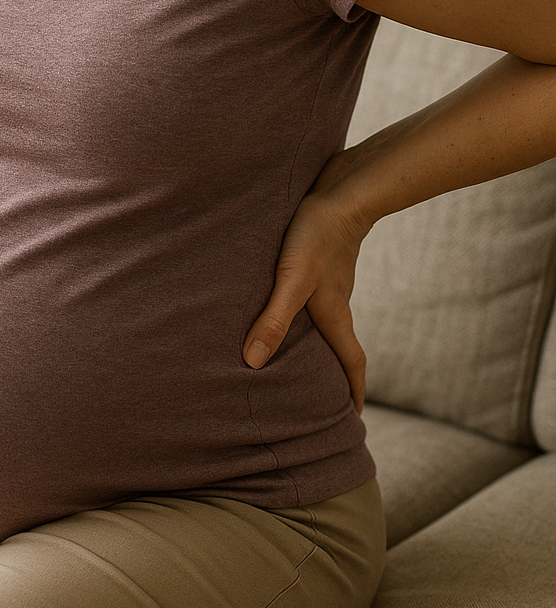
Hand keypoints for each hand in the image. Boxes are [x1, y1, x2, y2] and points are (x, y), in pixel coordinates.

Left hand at [241, 154, 370, 412]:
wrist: (342, 189)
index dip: (353, 392)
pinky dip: (303, 312)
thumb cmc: (317, 235)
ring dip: (317, 342)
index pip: (351, 362)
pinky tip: (282, 302)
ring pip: (326, 320)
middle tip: (323, 398)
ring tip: (297, 355)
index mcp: (334, 315)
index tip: (354, 419)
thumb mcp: (292, 280)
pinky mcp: (320, 259)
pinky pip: (314, 296)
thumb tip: (253, 363)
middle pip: (339, 346)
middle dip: (335, 374)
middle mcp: (335, 302)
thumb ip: (273, 319)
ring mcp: (330, 280)